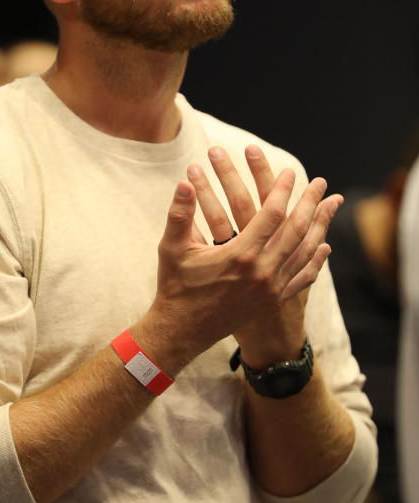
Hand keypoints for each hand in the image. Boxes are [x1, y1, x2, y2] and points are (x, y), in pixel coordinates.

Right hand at [150, 147, 341, 369]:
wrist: (183, 330)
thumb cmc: (176, 286)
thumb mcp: (172, 248)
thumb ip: (179, 213)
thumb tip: (183, 182)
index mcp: (241, 255)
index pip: (272, 214)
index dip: (283, 190)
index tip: (290, 172)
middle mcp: (262, 272)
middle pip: (297, 230)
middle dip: (310, 203)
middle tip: (321, 182)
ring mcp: (271, 288)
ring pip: (305, 252)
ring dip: (320, 226)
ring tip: (330, 206)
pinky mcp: (273, 300)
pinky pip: (302, 277)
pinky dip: (316, 261)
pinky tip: (325, 247)